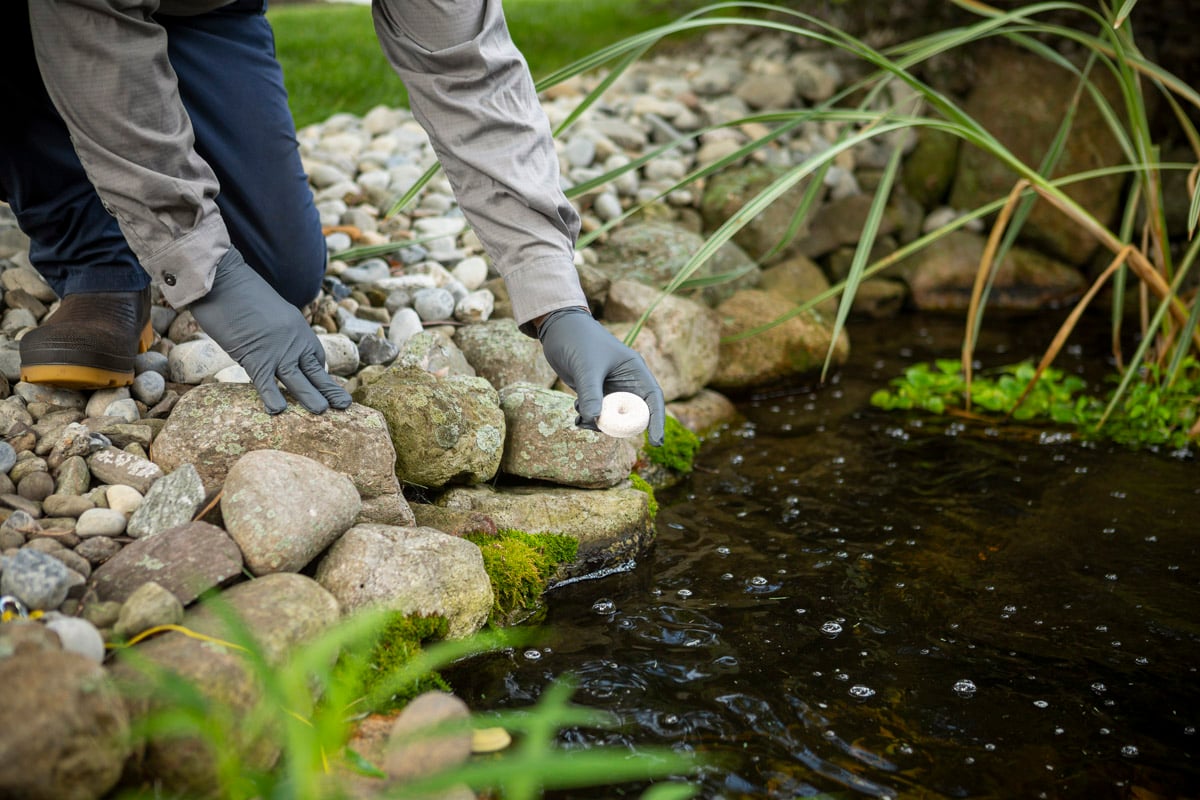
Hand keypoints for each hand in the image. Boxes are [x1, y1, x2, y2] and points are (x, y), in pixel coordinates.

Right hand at [189, 247, 351, 414]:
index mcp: (298, 328)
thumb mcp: (267, 311)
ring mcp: (276, 349)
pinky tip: (278, 411)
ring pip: (298, 380)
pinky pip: (267, 381)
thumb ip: (274, 330)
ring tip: (323, 412)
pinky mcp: (255, 355)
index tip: (323, 387)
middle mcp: (293, 340)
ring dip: (311, 397)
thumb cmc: (238, 291)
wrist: (224, 278)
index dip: (318, 374)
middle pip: (314, 370)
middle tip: (345, 405)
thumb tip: (266, 339)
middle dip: (329, 389)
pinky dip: (272, 396)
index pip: (315, 357)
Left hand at [537, 307, 665, 445]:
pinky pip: (598, 413)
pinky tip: (576, 412)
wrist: (557, 328)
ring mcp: (611, 388)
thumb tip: (594, 420)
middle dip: (619, 426)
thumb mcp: (586, 367)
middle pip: (633, 413)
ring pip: (613, 416)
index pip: (653, 398)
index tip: (657, 442)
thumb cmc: (577, 339)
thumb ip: (591, 394)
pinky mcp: (596, 392)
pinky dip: (589, 417)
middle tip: (600, 428)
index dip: (657, 421)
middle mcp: (626, 381)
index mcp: (634, 370)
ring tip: (580, 418)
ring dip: (599, 423)